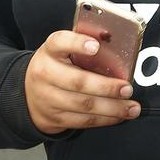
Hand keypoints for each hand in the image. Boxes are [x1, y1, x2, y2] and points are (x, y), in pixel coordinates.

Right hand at [25, 30, 140, 133]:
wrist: (27, 93)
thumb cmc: (56, 66)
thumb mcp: (62, 51)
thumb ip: (82, 45)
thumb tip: (113, 39)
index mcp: (50, 51)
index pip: (60, 42)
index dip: (77, 43)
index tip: (95, 46)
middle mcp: (45, 73)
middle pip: (78, 81)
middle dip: (107, 87)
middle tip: (127, 88)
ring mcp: (48, 98)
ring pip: (83, 105)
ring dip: (112, 108)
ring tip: (132, 107)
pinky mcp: (54, 118)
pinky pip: (83, 121)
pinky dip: (105, 119)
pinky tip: (120, 116)